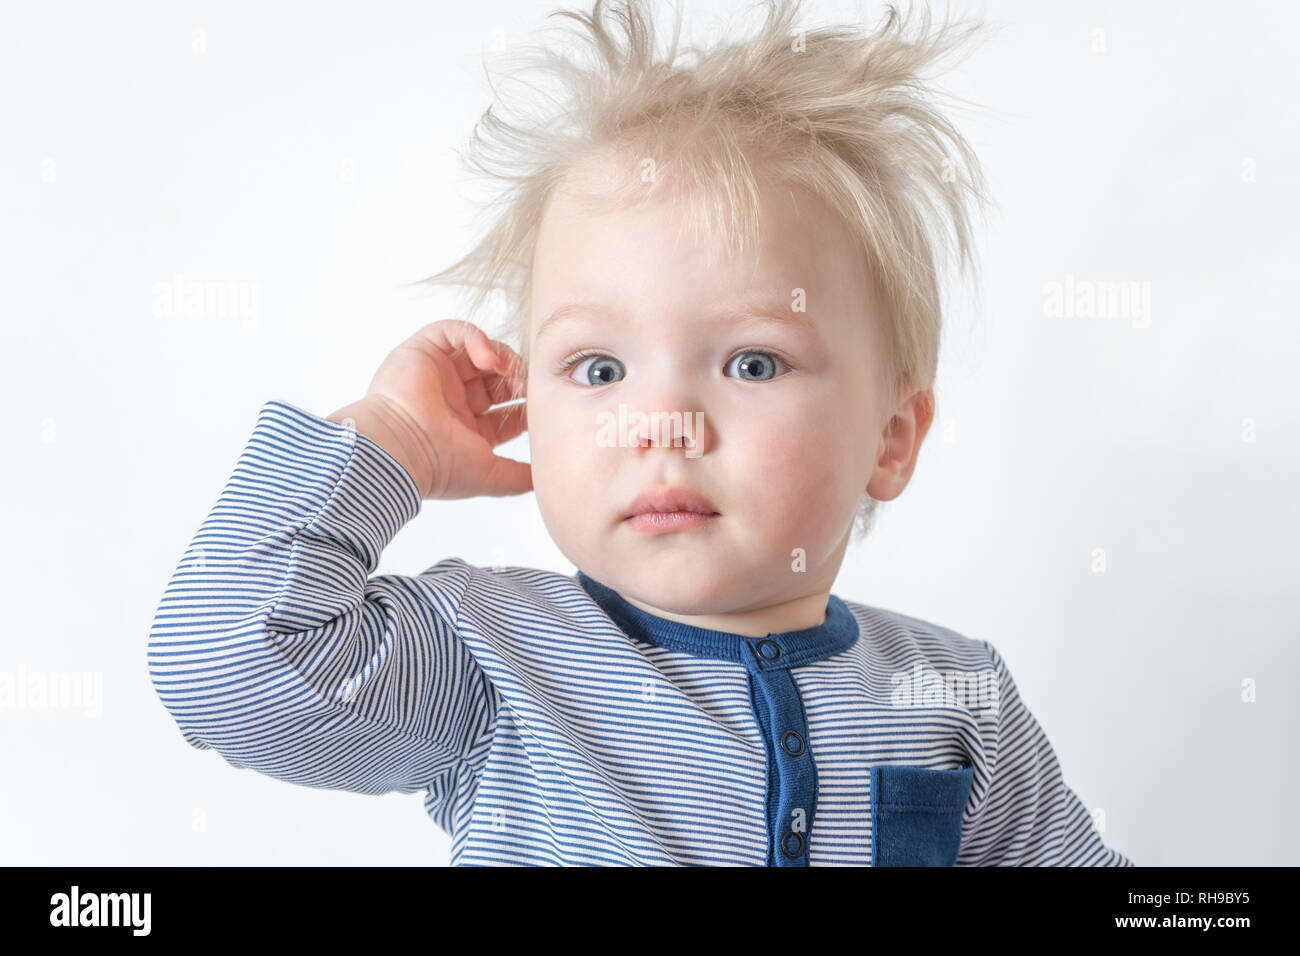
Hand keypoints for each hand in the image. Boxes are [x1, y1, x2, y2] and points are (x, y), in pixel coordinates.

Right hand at [328, 320, 529, 499]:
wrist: (401, 451)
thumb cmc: (440, 468)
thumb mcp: (493, 477)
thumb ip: (522, 477)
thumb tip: (547, 479)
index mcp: (467, 429)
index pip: (507, 409)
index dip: (527, 404)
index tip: (542, 405)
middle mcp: (452, 401)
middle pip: (497, 378)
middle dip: (517, 378)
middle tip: (529, 384)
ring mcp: (438, 375)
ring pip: (480, 351)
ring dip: (502, 357)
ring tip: (508, 369)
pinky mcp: (423, 351)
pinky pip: (454, 330)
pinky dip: (475, 338)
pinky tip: (487, 358)